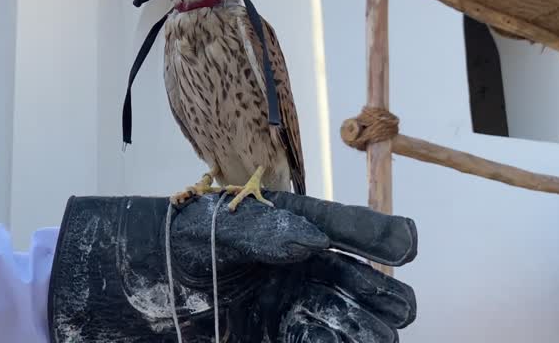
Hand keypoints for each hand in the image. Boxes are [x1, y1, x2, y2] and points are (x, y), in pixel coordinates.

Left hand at [167, 190, 416, 341]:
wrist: (154, 279)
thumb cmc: (187, 239)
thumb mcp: (217, 230)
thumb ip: (261, 231)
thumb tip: (312, 239)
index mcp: (299, 227)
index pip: (350, 228)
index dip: (380, 235)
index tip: (403, 247)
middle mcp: (310, 265)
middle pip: (365, 282)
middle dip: (385, 296)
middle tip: (394, 307)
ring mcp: (300, 301)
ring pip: (354, 320)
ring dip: (365, 328)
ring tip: (370, 335)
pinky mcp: (283, 331)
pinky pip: (320, 341)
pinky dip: (334, 342)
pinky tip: (334, 341)